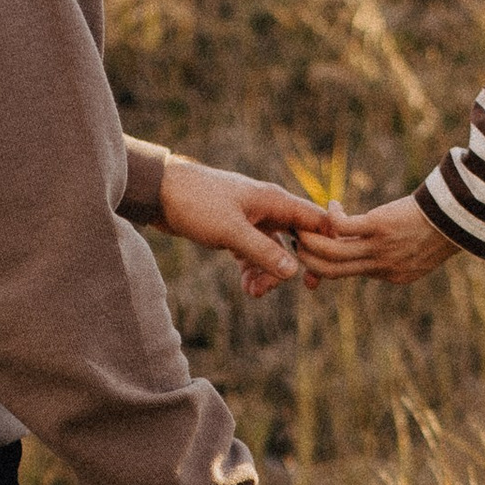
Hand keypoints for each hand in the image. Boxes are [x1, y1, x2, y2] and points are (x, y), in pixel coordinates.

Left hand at [159, 155, 346, 298]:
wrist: (158, 192)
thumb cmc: (196, 203)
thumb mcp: (231, 231)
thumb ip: (262, 251)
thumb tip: (293, 272)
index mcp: (274, 200)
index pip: (316, 220)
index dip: (326, 245)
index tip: (320, 272)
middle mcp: (268, 208)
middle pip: (298, 240)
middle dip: (293, 266)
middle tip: (283, 288)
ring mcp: (252, 219)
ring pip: (274, 251)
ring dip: (268, 273)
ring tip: (253, 292)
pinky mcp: (235, 230)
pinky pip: (254, 254)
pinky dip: (253, 270)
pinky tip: (246, 287)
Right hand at [294, 192, 464, 283]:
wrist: (461, 217)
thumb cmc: (443, 228)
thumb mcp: (422, 253)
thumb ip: (399, 257)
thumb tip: (382, 253)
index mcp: (392, 276)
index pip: (350, 276)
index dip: (328, 263)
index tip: (321, 245)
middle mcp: (382, 267)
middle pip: (331, 270)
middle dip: (309, 256)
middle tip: (300, 238)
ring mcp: (379, 249)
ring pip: (330, 252)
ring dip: (311, 238)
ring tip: (306, 223)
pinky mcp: (378, 226)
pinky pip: (341, 227)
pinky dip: (332, 216)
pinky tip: (334, 205)